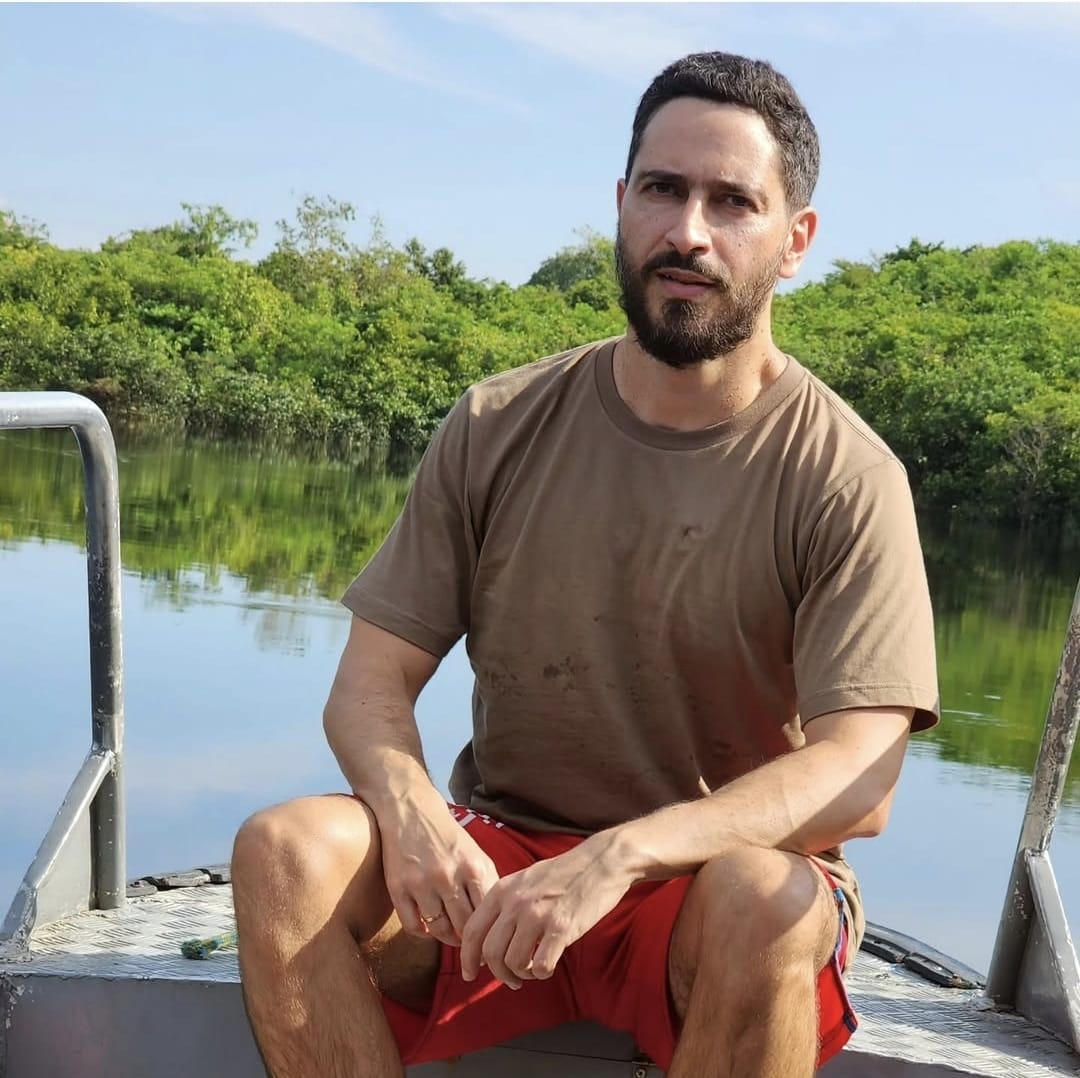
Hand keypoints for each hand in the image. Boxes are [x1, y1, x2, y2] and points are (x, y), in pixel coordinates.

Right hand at [379, 791, 499, 947]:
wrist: (412, 810)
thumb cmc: (449, 837)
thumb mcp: (476, 855)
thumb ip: (486, 885)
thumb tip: (497, 923)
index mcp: (473, 867)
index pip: (486, 914)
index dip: (488, 933)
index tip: (488, 941)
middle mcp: (447, 875)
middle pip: (463, 926)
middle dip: (469, 941)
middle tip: (470, 947)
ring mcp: (421, 882)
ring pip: (439, 930)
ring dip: (446, 937)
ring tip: (451, 936)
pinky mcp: (398, 887)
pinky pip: (413, 927)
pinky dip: (423, 934)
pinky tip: (428, 928)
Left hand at [459, 833, 633, 988]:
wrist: (600, 862)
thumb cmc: (563, 874)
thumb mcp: (524, 880)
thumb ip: (505, 904)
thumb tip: (487, 939)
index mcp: (502, 890)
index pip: (472, 931)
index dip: (468, 958)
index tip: (471, 974)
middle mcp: (515, 902)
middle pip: (490, 953)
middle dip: (498, 973)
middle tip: (511, 979)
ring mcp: (537, 915)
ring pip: (513, 963)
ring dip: (521, 975)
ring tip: (532, 970)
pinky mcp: (561, 928)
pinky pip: (541, 967)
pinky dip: (542, 973)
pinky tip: (549, 964)